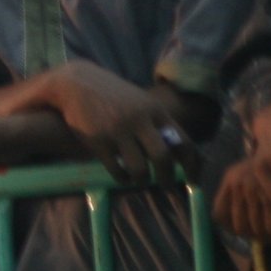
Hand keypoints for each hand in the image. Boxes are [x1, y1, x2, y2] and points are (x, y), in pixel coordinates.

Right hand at [48, 65, 192, 186]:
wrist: (77, 84)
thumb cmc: (114, 97)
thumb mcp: (140, 104)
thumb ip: (158, 124)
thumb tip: (178, 154)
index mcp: (155, 110)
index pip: (183, 141)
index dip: (192, 165)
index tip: (193, 181)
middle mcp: (139, 120)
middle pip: (163, 157)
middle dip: (167, 178)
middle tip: (166, 186)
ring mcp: (118, 131)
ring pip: (140, 168)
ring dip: (142, 180)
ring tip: (140, 180)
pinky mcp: (98, 141)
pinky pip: (117, 170)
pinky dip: (123, 178)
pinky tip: (123, 176)